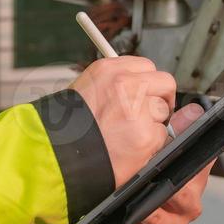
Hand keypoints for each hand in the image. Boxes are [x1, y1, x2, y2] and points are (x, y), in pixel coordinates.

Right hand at [69, 55, 175, 187]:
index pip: (146, 66)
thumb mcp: (88, 92)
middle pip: (164, 82)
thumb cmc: (68, 129)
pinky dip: (151, 144)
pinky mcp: (146, 134)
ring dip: (153, 123)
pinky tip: (131, 148)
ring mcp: (138, 109)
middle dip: (160, 99)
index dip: (148, 83)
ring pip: (164, 110)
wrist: (59, 156)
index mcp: (109, 70)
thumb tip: (141, 86)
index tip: (146, 94)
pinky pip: (162, 135)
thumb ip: (116, 85)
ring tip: (130, 134)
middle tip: (148, 114)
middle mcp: (125, 84)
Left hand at [119, 103, 211, 223]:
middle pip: (184, 195)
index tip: (175, 148)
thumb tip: (194, 110)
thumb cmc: (148, 186)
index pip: (202, 162)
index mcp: (193, 177)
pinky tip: (124, 223)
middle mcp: (190, 203)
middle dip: (162, 186)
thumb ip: (176, 131)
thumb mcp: (160, 155)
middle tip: (144, 176)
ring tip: (127, 200)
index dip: (193, 154)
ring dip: (142, 208)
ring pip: (161, 217)